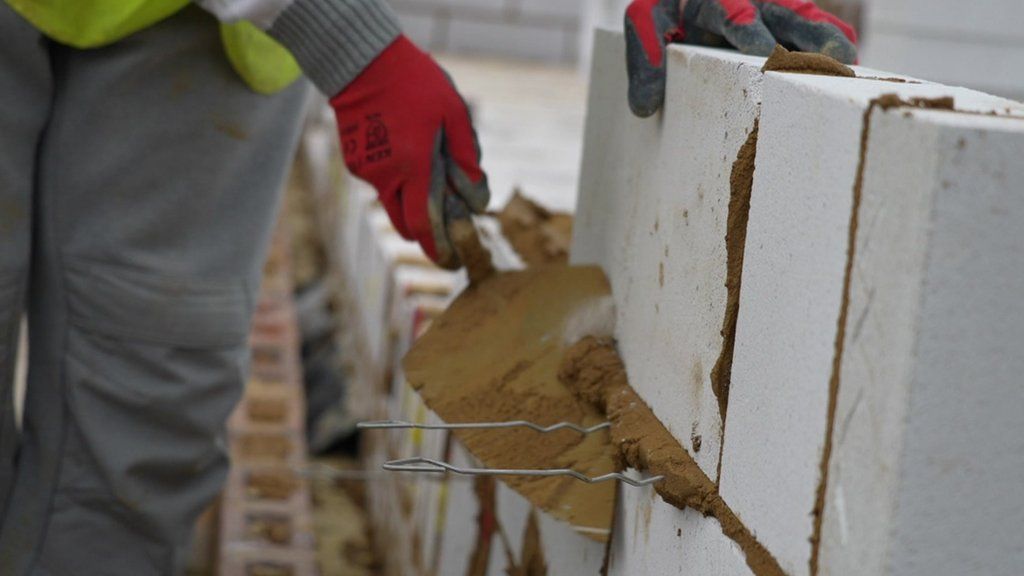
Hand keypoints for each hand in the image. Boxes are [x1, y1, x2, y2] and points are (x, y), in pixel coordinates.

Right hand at [331, 36, 489, 268]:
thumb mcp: (455, 114)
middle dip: (429, 235)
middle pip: (408, 227)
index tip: (454, 261)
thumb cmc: (415, 83)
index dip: (439, 249)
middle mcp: (387, 175)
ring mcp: (367, 171)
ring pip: (394, 206)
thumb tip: (477, 198)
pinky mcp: (356, 162)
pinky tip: (408, 149)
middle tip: (450, 231)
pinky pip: (382, 184)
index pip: (425, 224)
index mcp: (414, 165)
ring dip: (414, 203)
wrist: (363, 61)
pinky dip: (399, 180)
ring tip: (431, 171)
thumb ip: (467, 159)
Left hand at [625, 0, 856, 116]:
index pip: (735, 14)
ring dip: (831, 47)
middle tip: (824, 68)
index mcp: (717, 0)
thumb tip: (644, 107)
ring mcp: (780, 8)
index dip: (751, 33)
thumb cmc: (667, 11)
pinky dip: (838, 49)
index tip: (765, 53)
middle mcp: (756, 0)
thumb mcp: (645, 22)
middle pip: (790, 15)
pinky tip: (851, 74)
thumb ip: (644, 59)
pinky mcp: (794, 19)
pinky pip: (824, 30)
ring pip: (815, 23)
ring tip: (848, 74)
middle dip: (807, 42)